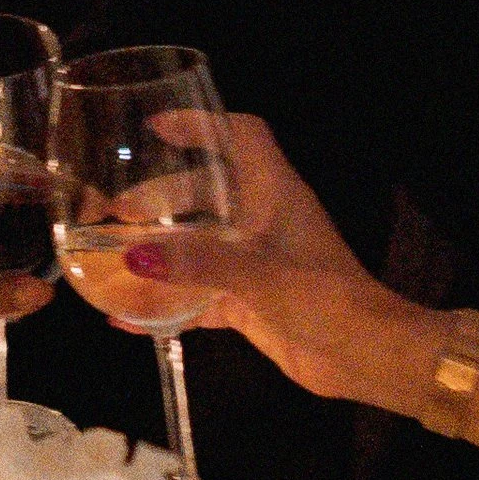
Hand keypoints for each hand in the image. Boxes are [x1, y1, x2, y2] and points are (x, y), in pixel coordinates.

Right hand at [119, 110, 435, 407]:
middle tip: (116, 210)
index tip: (156, 128)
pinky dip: (166, 302)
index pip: (241, 136)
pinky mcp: (249, 302)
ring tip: (112, 254)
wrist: (366, 356)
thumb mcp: (259, 273)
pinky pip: (198, 293)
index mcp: (274, 193)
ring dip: (159, 247)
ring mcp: (255, 262)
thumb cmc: (323, 297)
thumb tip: (133, 257)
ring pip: (198, 243)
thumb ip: (198, 262)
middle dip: (161, 196)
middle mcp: (262, 220)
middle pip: (206, 193)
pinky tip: (127, 317)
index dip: (202, 124)